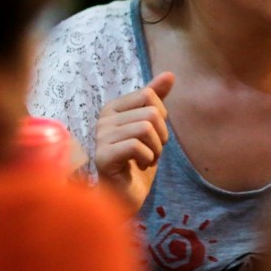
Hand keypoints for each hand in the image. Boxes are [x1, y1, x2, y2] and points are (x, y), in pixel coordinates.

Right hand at [94, 71, 174, 213]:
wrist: (127, 196)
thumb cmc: (138, 161)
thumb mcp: (152, 127)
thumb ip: (156, 99)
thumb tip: (170, 74)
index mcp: (114, 107)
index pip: (148, 95)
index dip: (161, 117)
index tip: (153, 135)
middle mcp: (103, 119)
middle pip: (151, 113)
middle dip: (161, 136)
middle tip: (151, 151)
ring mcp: (100, 137)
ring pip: (145, 128)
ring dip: (155, 149)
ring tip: (146, 159)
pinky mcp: (102, 156)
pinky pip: (136, 146)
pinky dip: (147, 158)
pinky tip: (138, 166)